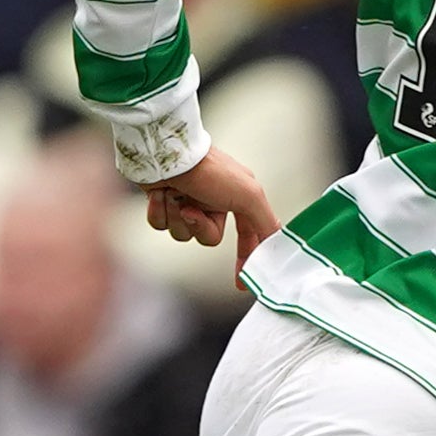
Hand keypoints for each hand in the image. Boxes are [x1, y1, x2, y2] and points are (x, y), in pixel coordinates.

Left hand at [142, 146, 280, 283]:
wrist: (166, 153)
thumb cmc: (210, 171)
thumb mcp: (249, 196)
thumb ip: (265, 223)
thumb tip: (275, 244)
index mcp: (239, 196)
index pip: (249, 234)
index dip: (246, 258)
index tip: (240, 282)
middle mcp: (215, 200)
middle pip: (209, 237)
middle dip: (199, 227)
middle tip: (191, 212)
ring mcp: (188, 200)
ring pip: (183, 234)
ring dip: (176, 218)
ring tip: (175, 197)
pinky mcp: (164, 200)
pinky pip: (161, 224)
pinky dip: (159, 212)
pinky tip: (160, 194)